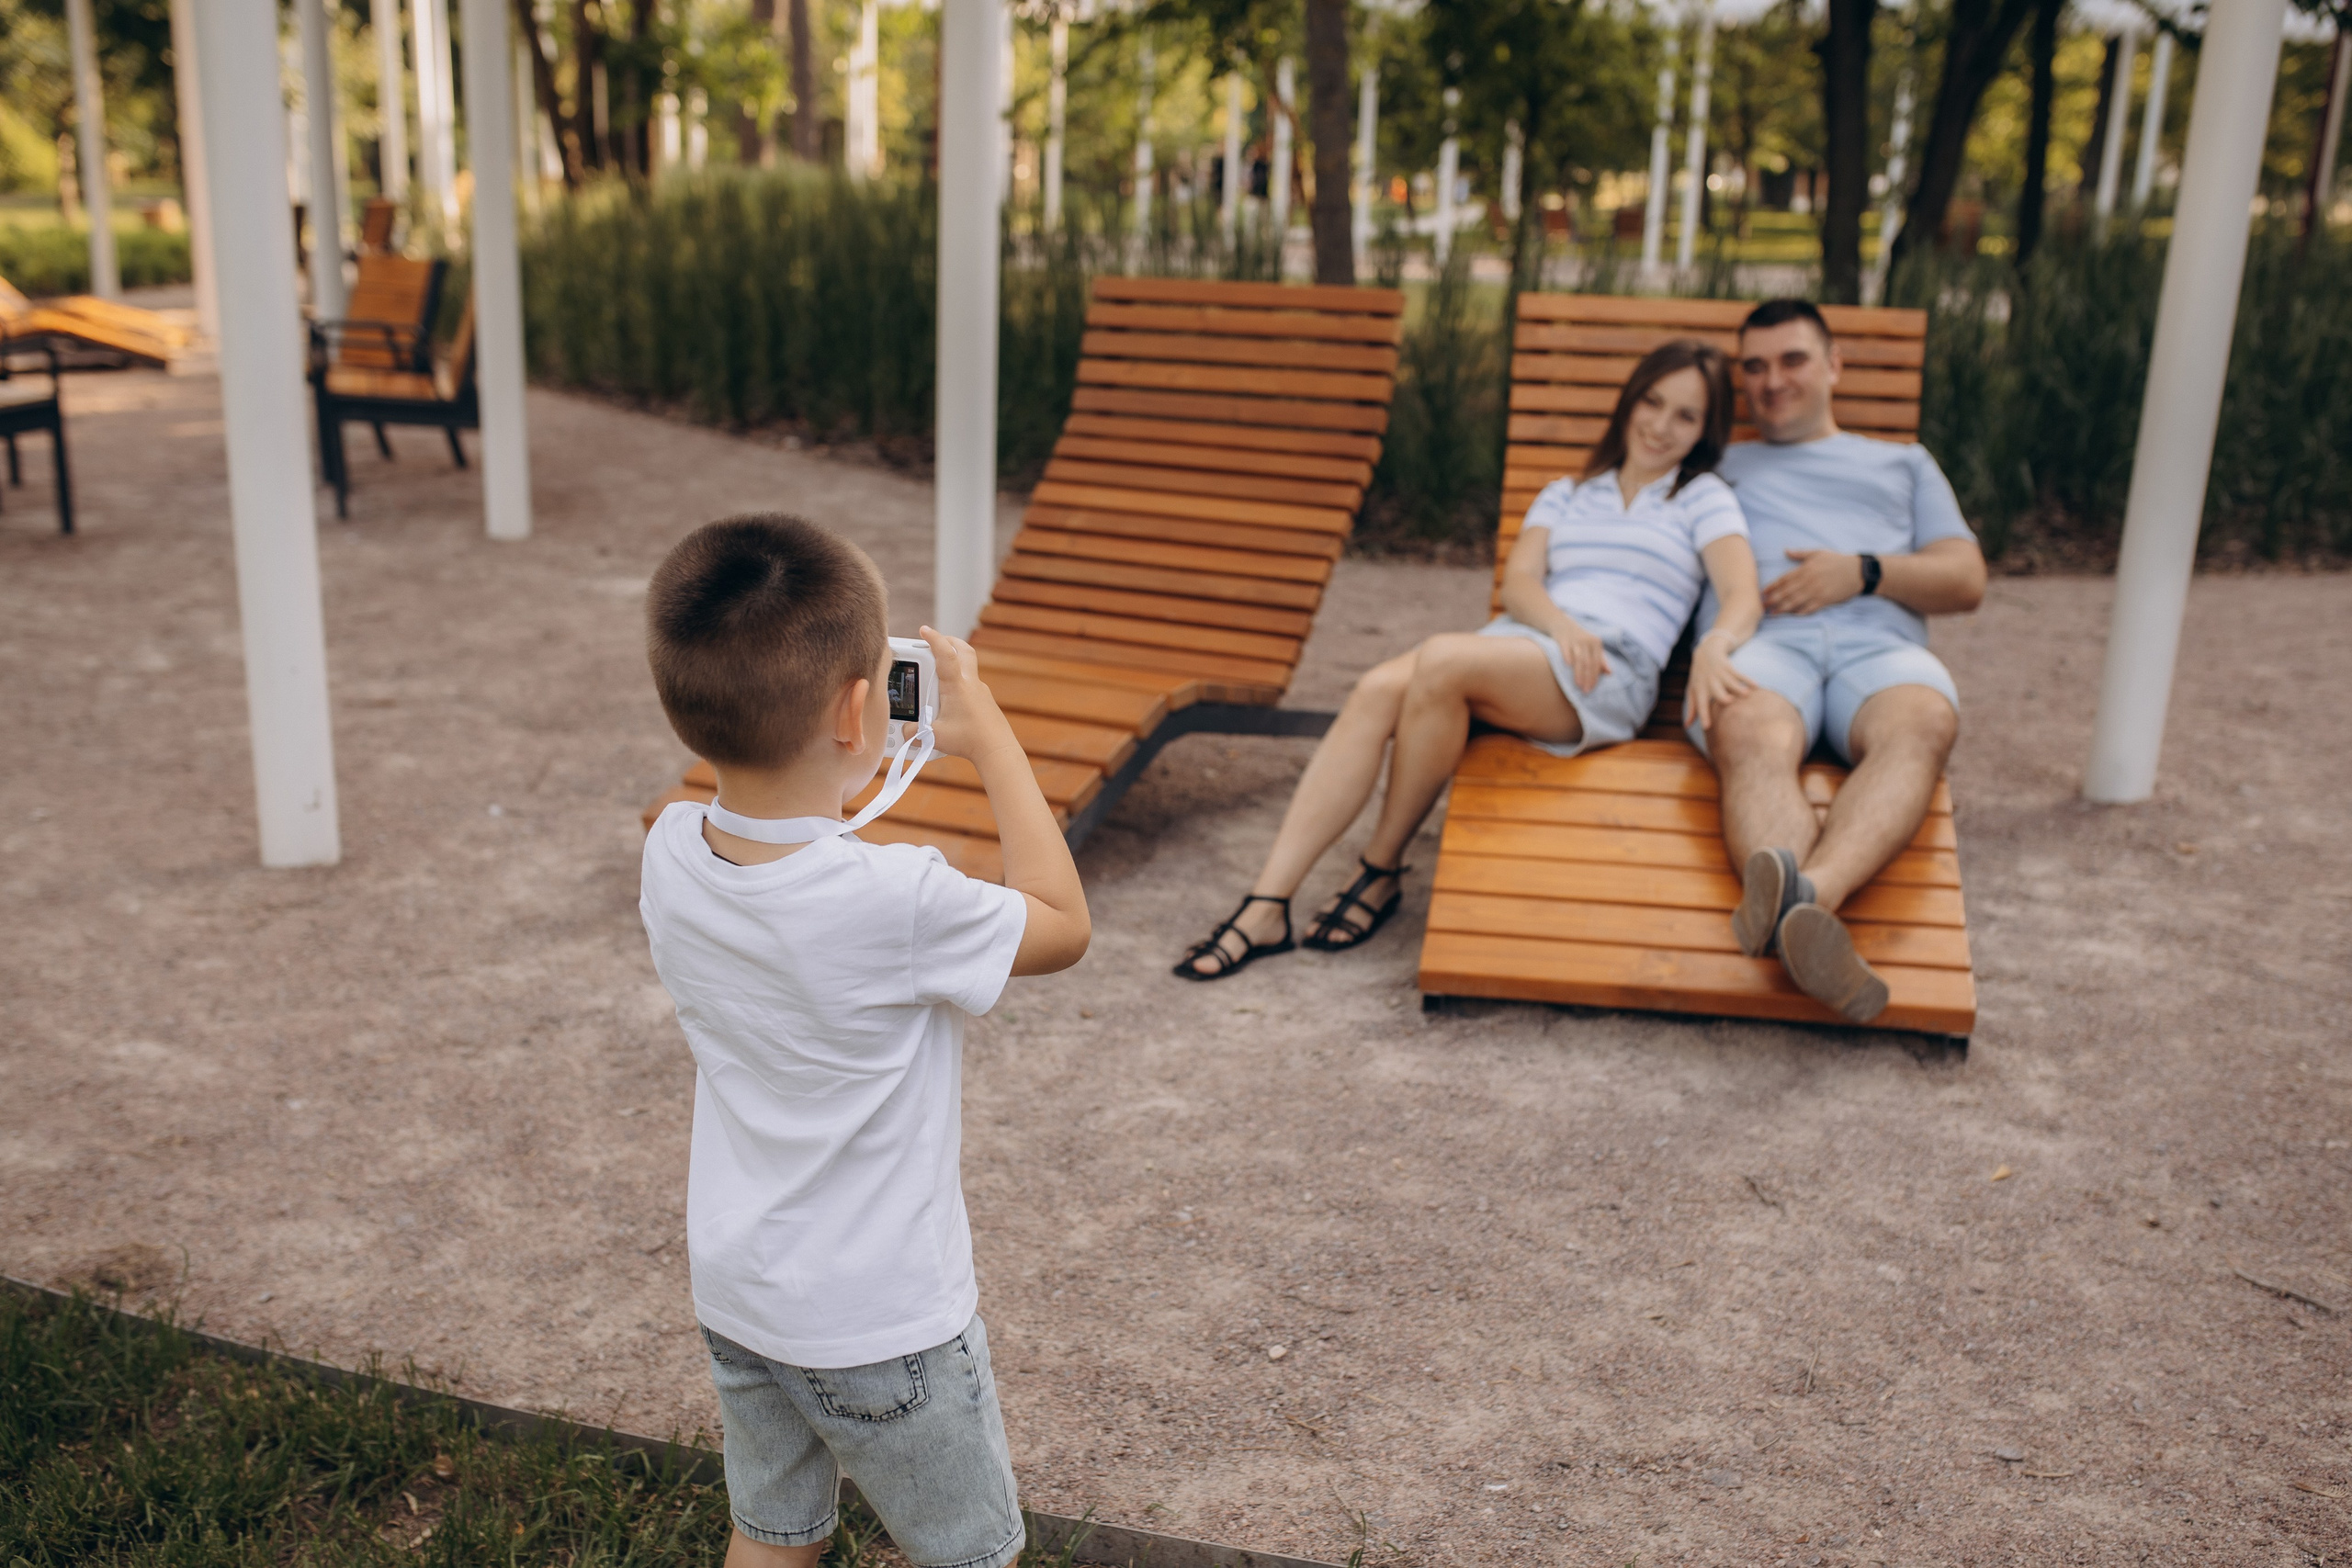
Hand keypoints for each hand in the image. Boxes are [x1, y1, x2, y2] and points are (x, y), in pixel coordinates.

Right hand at [918, 625, 1017, 762]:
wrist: (998, 750)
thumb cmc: (969, 741)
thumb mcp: (934, 736)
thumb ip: (914, 733)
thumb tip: (905, 732)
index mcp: (956, 685)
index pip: (945, 653)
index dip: (934, 638)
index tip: (925, 630)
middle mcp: (971, 683)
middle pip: (963, 650)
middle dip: (949, 641)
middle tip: (936, 640)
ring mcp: (981, 691)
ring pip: (968, 666)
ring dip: (954, 661)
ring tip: (938, 671)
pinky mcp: (986, 702)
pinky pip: (971, 684)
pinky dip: (960, 682)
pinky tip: (951, 697)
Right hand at [1555, 619, 1610, 692]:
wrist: (1562, 624)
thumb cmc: (1579, 639)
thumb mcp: (1592, 646)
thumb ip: (1600, 659)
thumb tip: (1610, 673)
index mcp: (1596, 643)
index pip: (1597, 663)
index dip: (1595, 677)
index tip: (1591, 689)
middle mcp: (1587, 641)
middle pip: (1589, 663)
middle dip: (1588, 678)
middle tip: (1585, 691)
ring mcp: (1575, 640)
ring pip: (1579, 659)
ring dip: (1579, 673)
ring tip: (1578, 685)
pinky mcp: (1563, 639)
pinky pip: (1566, 650)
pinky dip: (1567, 657)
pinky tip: (1567, 667)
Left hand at [1683, 632, 1755, 731]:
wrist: (1705, 652)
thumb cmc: (1699, 677)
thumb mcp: (1692, 691)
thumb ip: (1692, 709)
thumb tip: (1686, 726)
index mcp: (1700, 691)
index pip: (1701, 705)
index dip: (1703, 716)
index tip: (1707, 727)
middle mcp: (1710, 683)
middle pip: (1717, 693)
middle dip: (1723, 698)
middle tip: (1729, 703)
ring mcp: (1719, 675)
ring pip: (1730, 683)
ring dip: (1738, 688)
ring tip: (1747, 695)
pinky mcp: (1729, 668)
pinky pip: (1739, 674)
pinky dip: (1747, 680)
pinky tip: (1756, 686)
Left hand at [1762, 548, 1865, 615]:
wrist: (1857, 571)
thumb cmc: (1837, 561)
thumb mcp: (1818, 553)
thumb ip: (1800, 554)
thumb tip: (1785, 551)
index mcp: (1806, 569)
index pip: (1785, 579)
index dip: (1773, 586)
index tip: (1763, 592)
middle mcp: (1809, 581)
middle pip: (1787, 592)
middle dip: (1773, 599)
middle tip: (1762, 606)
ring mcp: (1817, 592)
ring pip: (1796, 602)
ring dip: (1783, 609)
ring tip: (1773, 613)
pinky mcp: (1825, 600)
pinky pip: (1810, 608)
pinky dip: (1800, 612)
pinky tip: (1792, 615)